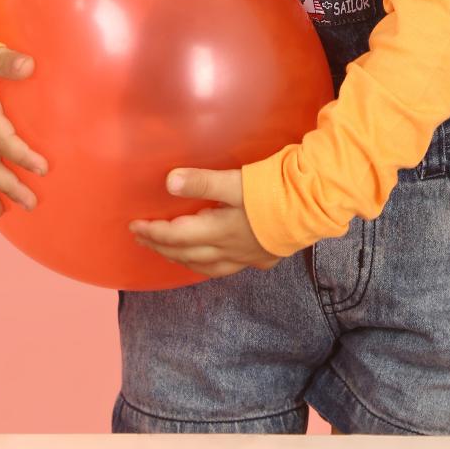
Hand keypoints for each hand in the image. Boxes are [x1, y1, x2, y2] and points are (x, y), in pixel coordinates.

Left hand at [129, 168, 282, 277]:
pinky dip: (209, 265)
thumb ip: (202, 181)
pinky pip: (226, 268)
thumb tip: (169, 182)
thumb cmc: (275, 191)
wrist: (314, 208)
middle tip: (143, 240)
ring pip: (205, 266)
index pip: (176, 236)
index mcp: (218, 231)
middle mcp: (228, 250)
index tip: (135, 226)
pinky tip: (211, 260)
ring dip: (183, 260)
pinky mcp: (262, 258)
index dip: (153, 232)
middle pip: (186, 254)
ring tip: (169, 254)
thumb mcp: (236, 181)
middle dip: (162, 247)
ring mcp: (246, 257)